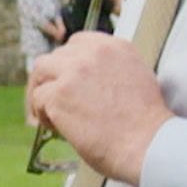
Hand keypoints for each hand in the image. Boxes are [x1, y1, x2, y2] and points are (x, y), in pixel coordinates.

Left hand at [26, 33, 172, 183]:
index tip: (66, 78)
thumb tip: (88, 83)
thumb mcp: (136, 80)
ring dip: (40, 90)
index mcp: (115, 47)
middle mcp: (94, 53)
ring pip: (41, 70)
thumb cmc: (145, 125)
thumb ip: (112, 72)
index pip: (79, 42)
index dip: (68, 62)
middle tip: (52, 98)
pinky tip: (56, 127)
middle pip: (57, 55)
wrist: (148, 143)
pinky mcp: (59, 94)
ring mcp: (74, 71)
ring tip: (47, 112)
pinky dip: (42, 114)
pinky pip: (38, 98)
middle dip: (52, 77)